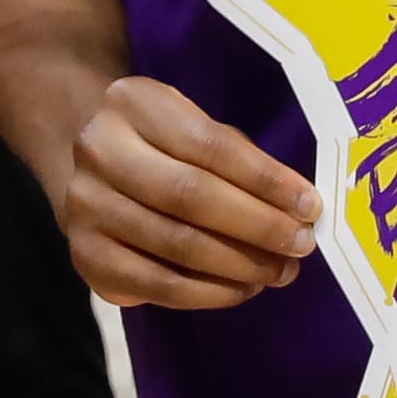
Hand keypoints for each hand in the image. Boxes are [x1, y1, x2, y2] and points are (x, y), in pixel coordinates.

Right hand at [60, 74, 318, 307]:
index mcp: (132, 104)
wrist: (93, 170)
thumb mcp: (192, 128)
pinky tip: (241, 289)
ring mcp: (85, 206)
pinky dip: (209, 293)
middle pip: (192, 196)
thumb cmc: (162, 147)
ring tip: (279, 271)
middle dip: (258, 225)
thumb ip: (239, 161)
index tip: (310, 206)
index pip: (212, 146)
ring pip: (177, 245)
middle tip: (300, 245)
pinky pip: (158, 285)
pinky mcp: (86, 256)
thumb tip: (299, 212)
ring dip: (240, 265)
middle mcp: (98, 151)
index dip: (266, 180)